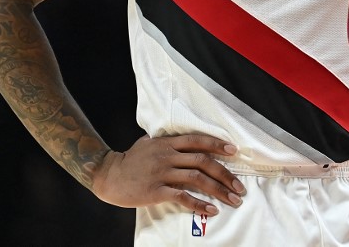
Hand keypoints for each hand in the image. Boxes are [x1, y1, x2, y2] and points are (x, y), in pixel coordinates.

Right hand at [91, 134, 245, 214]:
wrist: (108, 175)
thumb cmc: (129, 160)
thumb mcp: (148, 142)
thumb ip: (166, 141)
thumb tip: (180, 138)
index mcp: (167, 143)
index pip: (197, 140)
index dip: (217, 144)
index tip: (234, 151)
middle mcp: (167, 156)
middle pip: (203, 161)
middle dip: (225, 173)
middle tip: (239, 186)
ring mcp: (162, 173)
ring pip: (197, 179)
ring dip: (218, 189)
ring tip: (233, 199)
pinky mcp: (156, 191)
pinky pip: (182, 197)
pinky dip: (199, 203)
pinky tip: (211, 209)